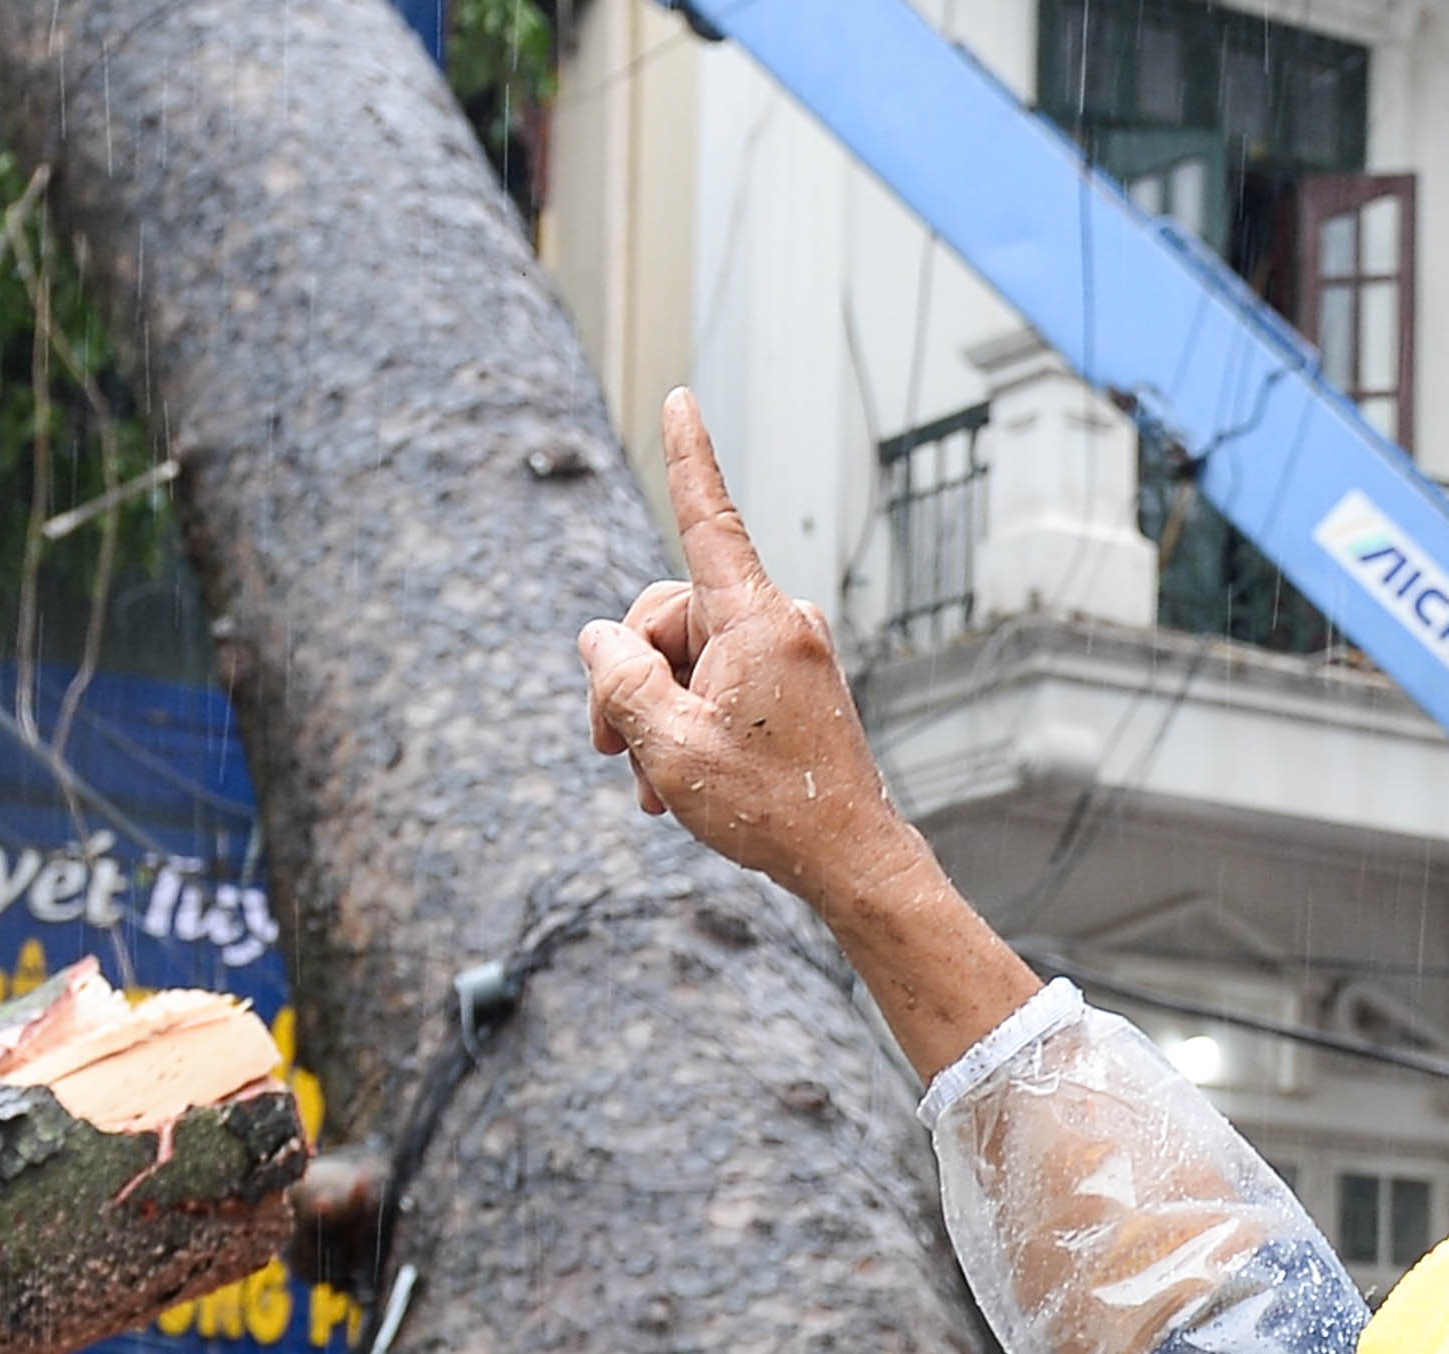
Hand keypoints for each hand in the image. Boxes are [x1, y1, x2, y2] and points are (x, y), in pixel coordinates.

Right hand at [577, 393, 1037, 1080]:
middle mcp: (778, 622)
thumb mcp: (669, 748)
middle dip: (630, 675)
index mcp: (754, 620)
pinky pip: (721, 679)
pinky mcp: (794, 684)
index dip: (688, 458)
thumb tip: (599, 639)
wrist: (850, 859)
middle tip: (607, 751)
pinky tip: (674, 782)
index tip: (682, 400)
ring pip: (689, 655)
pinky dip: (690, 718)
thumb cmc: (769, 807)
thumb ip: (621, 683)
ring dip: (656, 711)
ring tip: (649, 785)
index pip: (708, 519)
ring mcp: (789, 652)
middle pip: (671, 614)